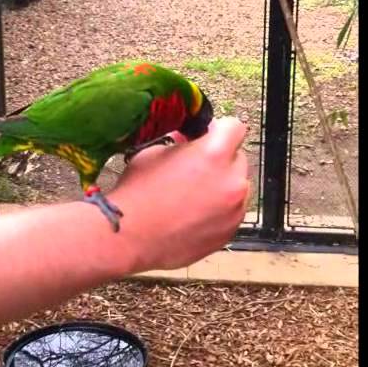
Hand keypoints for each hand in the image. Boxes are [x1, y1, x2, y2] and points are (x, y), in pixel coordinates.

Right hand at [109, 117, 250, 272]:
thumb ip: (181, 144)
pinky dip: (218, 210)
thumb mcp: (154, 153)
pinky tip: (193, 215)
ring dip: (221, 186)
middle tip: (195, 168)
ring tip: (192, 196)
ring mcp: (234, 211)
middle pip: (237, 159)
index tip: (207, 136)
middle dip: (220, 160)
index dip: (219, 129)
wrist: (129, 238)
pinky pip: (231, 213)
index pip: (235, 128)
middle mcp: (231, 182)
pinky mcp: (229, 233)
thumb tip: (189, 143)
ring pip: (237, 188)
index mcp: (214, 155)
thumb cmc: (137, 195)